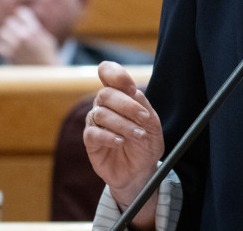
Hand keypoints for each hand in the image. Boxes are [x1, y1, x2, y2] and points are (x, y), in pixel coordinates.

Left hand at [0, 6, 59, 64]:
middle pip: (9, 21)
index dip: (21, 14)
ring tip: (10, 38)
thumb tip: (25, 20)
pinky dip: (1, 46)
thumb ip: (36, 29)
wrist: (45, 74)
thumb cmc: (47, 56)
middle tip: (16, 30)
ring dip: (5, 34)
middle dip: (12, 25)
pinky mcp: (9, 56)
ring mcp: (15, 46)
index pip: (22, 13)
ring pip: (1, 32)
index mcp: (34, 30)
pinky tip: (7, 48)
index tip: (22, 17)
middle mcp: (24, 37)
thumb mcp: (47, 39)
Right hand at [84, 61, 163, 224]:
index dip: (116, 75)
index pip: (107, 72)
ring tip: (138, 136)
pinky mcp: (90, 141)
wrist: (141, 170)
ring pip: (101, 114)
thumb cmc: (146, 142)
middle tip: (144, 118)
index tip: (131, 88)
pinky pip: (93, 133)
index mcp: (119, 94)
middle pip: (105, 94)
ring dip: (123, 124)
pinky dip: (108, 136)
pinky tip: (120, 142)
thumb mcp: (152, 123)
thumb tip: (132, 92)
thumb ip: (142, 105)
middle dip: (127, 105)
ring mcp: (95, 122)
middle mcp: (104, 105)